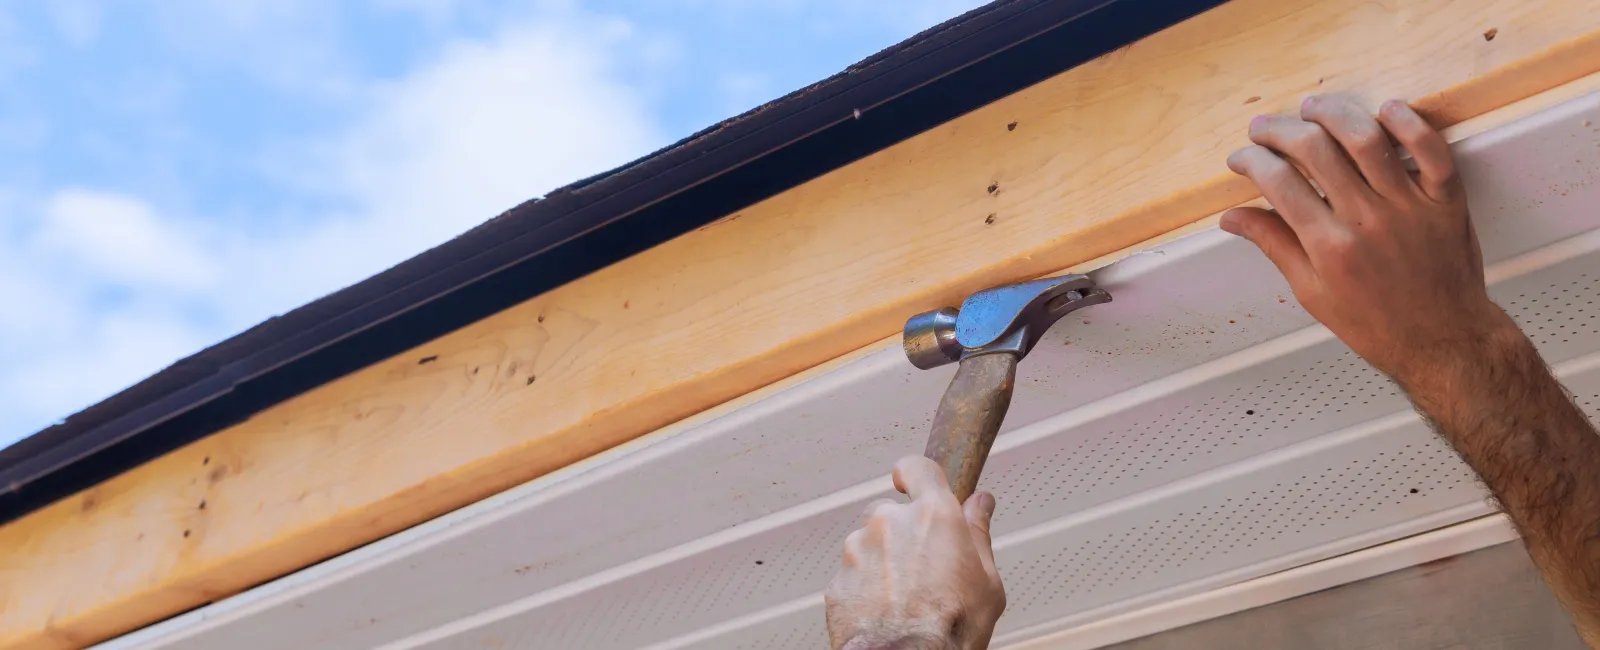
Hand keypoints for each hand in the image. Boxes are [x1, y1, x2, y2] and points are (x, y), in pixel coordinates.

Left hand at [825, 456, 1004, 649]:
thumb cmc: (952, 628)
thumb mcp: (987, 580)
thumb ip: (979, 532)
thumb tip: (981, 504)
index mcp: (932, 515)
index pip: (917, 467)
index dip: (916, 473)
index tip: (915, 482)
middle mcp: (890, 523)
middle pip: (892, 511)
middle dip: (903, 532)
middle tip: (924, 566)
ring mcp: (858, 550)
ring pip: (869, 543)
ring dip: (883, 561)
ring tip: (905, 597)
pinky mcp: (838, 579)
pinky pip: (853, 574)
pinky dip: (866, 587)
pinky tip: (886, 610)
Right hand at [1221, 95, 1516, 386]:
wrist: (1442, 341)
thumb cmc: (1376, 323)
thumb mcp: (1311, 292)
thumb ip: (1273, 246)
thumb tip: (1233, 218)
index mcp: (1329, 247)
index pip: (1279, 182)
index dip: (1252, 161)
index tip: (1243, 158)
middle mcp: (1367, 221)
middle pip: (1315, 150)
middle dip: (1280, 131)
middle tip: (1265, 129)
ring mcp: (1409, 207)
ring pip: (1367, 139)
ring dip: (1333, 113)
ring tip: (1313, 108)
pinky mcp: (1445, 201)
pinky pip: (1431, 150)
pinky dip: (1410, 123)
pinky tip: (1387, 109)